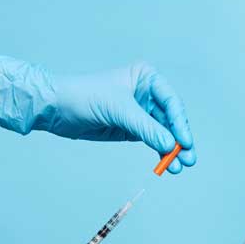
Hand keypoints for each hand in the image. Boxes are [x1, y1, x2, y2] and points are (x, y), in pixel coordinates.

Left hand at [0, 57, 196, 171]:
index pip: (171, 102)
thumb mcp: (118, 110)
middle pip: (171, 119)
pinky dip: (159, 152)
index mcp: (146, 77)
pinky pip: (152, 141)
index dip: (180, 123)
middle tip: (189, 158)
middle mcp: (146, 93)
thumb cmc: (84, 97)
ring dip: (172, 150)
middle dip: (180, 139)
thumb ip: (146, 128)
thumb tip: (170, 146)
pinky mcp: (133, 128)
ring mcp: (141, 112)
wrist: (55, 108)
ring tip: (179, 166)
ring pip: (164, 133)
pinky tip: (166, 164)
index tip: (185, 142)